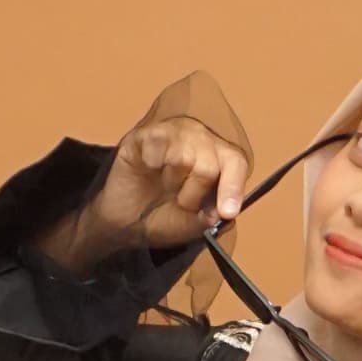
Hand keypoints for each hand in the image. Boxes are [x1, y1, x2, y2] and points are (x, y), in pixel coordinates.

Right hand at [38, 104, 252, 270]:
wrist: (127, 223)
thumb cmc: (163, 217)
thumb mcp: (192, 226)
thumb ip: (210, 219)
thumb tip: (223, 212)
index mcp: (218, 159)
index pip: (235, 163)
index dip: (233, 187)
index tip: (226, 212)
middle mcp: (199, 140)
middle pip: (208, 163)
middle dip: (194, 193)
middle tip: (181, 202)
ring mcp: (173, 134)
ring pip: (182, 155)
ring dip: (171, 181)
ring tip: (164, 186)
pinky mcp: (146, 135)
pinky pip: (156, 143)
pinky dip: (152, 163)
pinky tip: (148, 169)